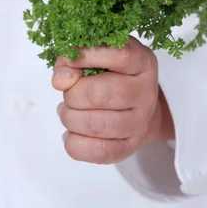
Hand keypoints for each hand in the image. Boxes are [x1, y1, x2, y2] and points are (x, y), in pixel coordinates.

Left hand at [52, 36, 174, 164]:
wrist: (134, 104)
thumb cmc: (109, 74)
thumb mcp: (96, 55)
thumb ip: (74, 59)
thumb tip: (61, 80)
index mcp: (142, 62)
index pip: (119, 56)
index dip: (86, 57)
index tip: (69, 61)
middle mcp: (146, 92)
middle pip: (100, 94)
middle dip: (72, 94)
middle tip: (67, 92)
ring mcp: (140, 122)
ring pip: (96, 125)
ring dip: (70, 118)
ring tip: (67, 111)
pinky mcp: (130, 146)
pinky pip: (98, 152)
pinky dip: (74, 143)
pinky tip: (71, 132)